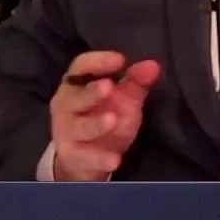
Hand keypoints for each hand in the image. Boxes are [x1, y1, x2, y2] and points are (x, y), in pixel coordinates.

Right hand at [50, 51, 160, 180]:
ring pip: (80, 127)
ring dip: (95, 124)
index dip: (98, 61)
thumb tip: (153, 65)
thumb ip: (136, 81)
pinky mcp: (71, 156)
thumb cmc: (103, 119)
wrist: (85, 160)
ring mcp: (66, 131)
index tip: (121, 60)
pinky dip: (99, 158)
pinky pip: (86, 157)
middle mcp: (66, 104)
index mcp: (76, 84)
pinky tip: (115, 160)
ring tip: (112, 119)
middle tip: (109, 87)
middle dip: (92, 92)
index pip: (81, 66)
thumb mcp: (123, 99)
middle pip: (76, 96)